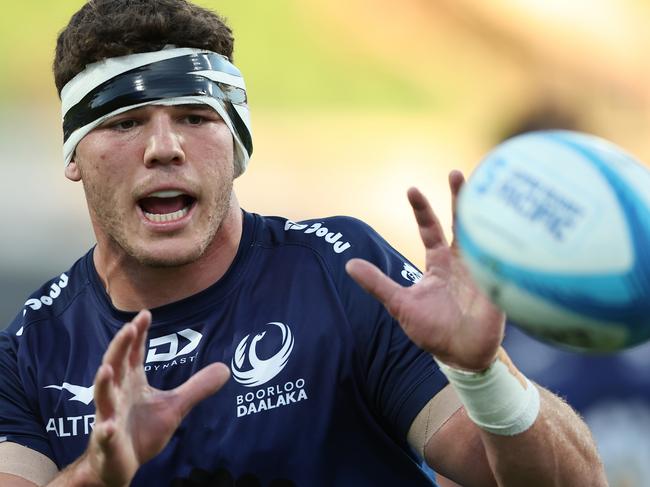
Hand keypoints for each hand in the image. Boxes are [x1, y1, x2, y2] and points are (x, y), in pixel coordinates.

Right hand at [84, 310, 229, 486]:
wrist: (120, 465)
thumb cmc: (142, 430)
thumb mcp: (175, 406)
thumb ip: (197, 387)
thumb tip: (226, 368)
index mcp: (131, 382)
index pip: (133, 353)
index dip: (138, 335)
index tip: (145, 314)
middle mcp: (117, 394)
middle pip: (115, 365)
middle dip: (119, 347)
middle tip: (129, 328)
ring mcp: (109, 417)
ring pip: (103, 397)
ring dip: (103, 384)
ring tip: (106, 369)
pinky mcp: (107, 441)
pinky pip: (105, 435)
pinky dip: (106, 431)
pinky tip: (108, 427)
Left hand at [345, 171, 504, 370]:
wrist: (461, 355)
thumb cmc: (431, 330)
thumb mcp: (400, 304)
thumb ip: (377, 284)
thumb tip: (348, 264)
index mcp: (439, 263)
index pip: (430, 229)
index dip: (422, 210)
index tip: (412, 189)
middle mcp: (461, 261)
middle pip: (461, 222)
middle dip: (459, 197)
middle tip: (454, 172)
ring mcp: (482, 270)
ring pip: (486, 233)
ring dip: (488, 211)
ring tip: (490, 186)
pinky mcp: (499, 284)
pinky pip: (504, 259)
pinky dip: (508, 241)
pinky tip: (514, 221)